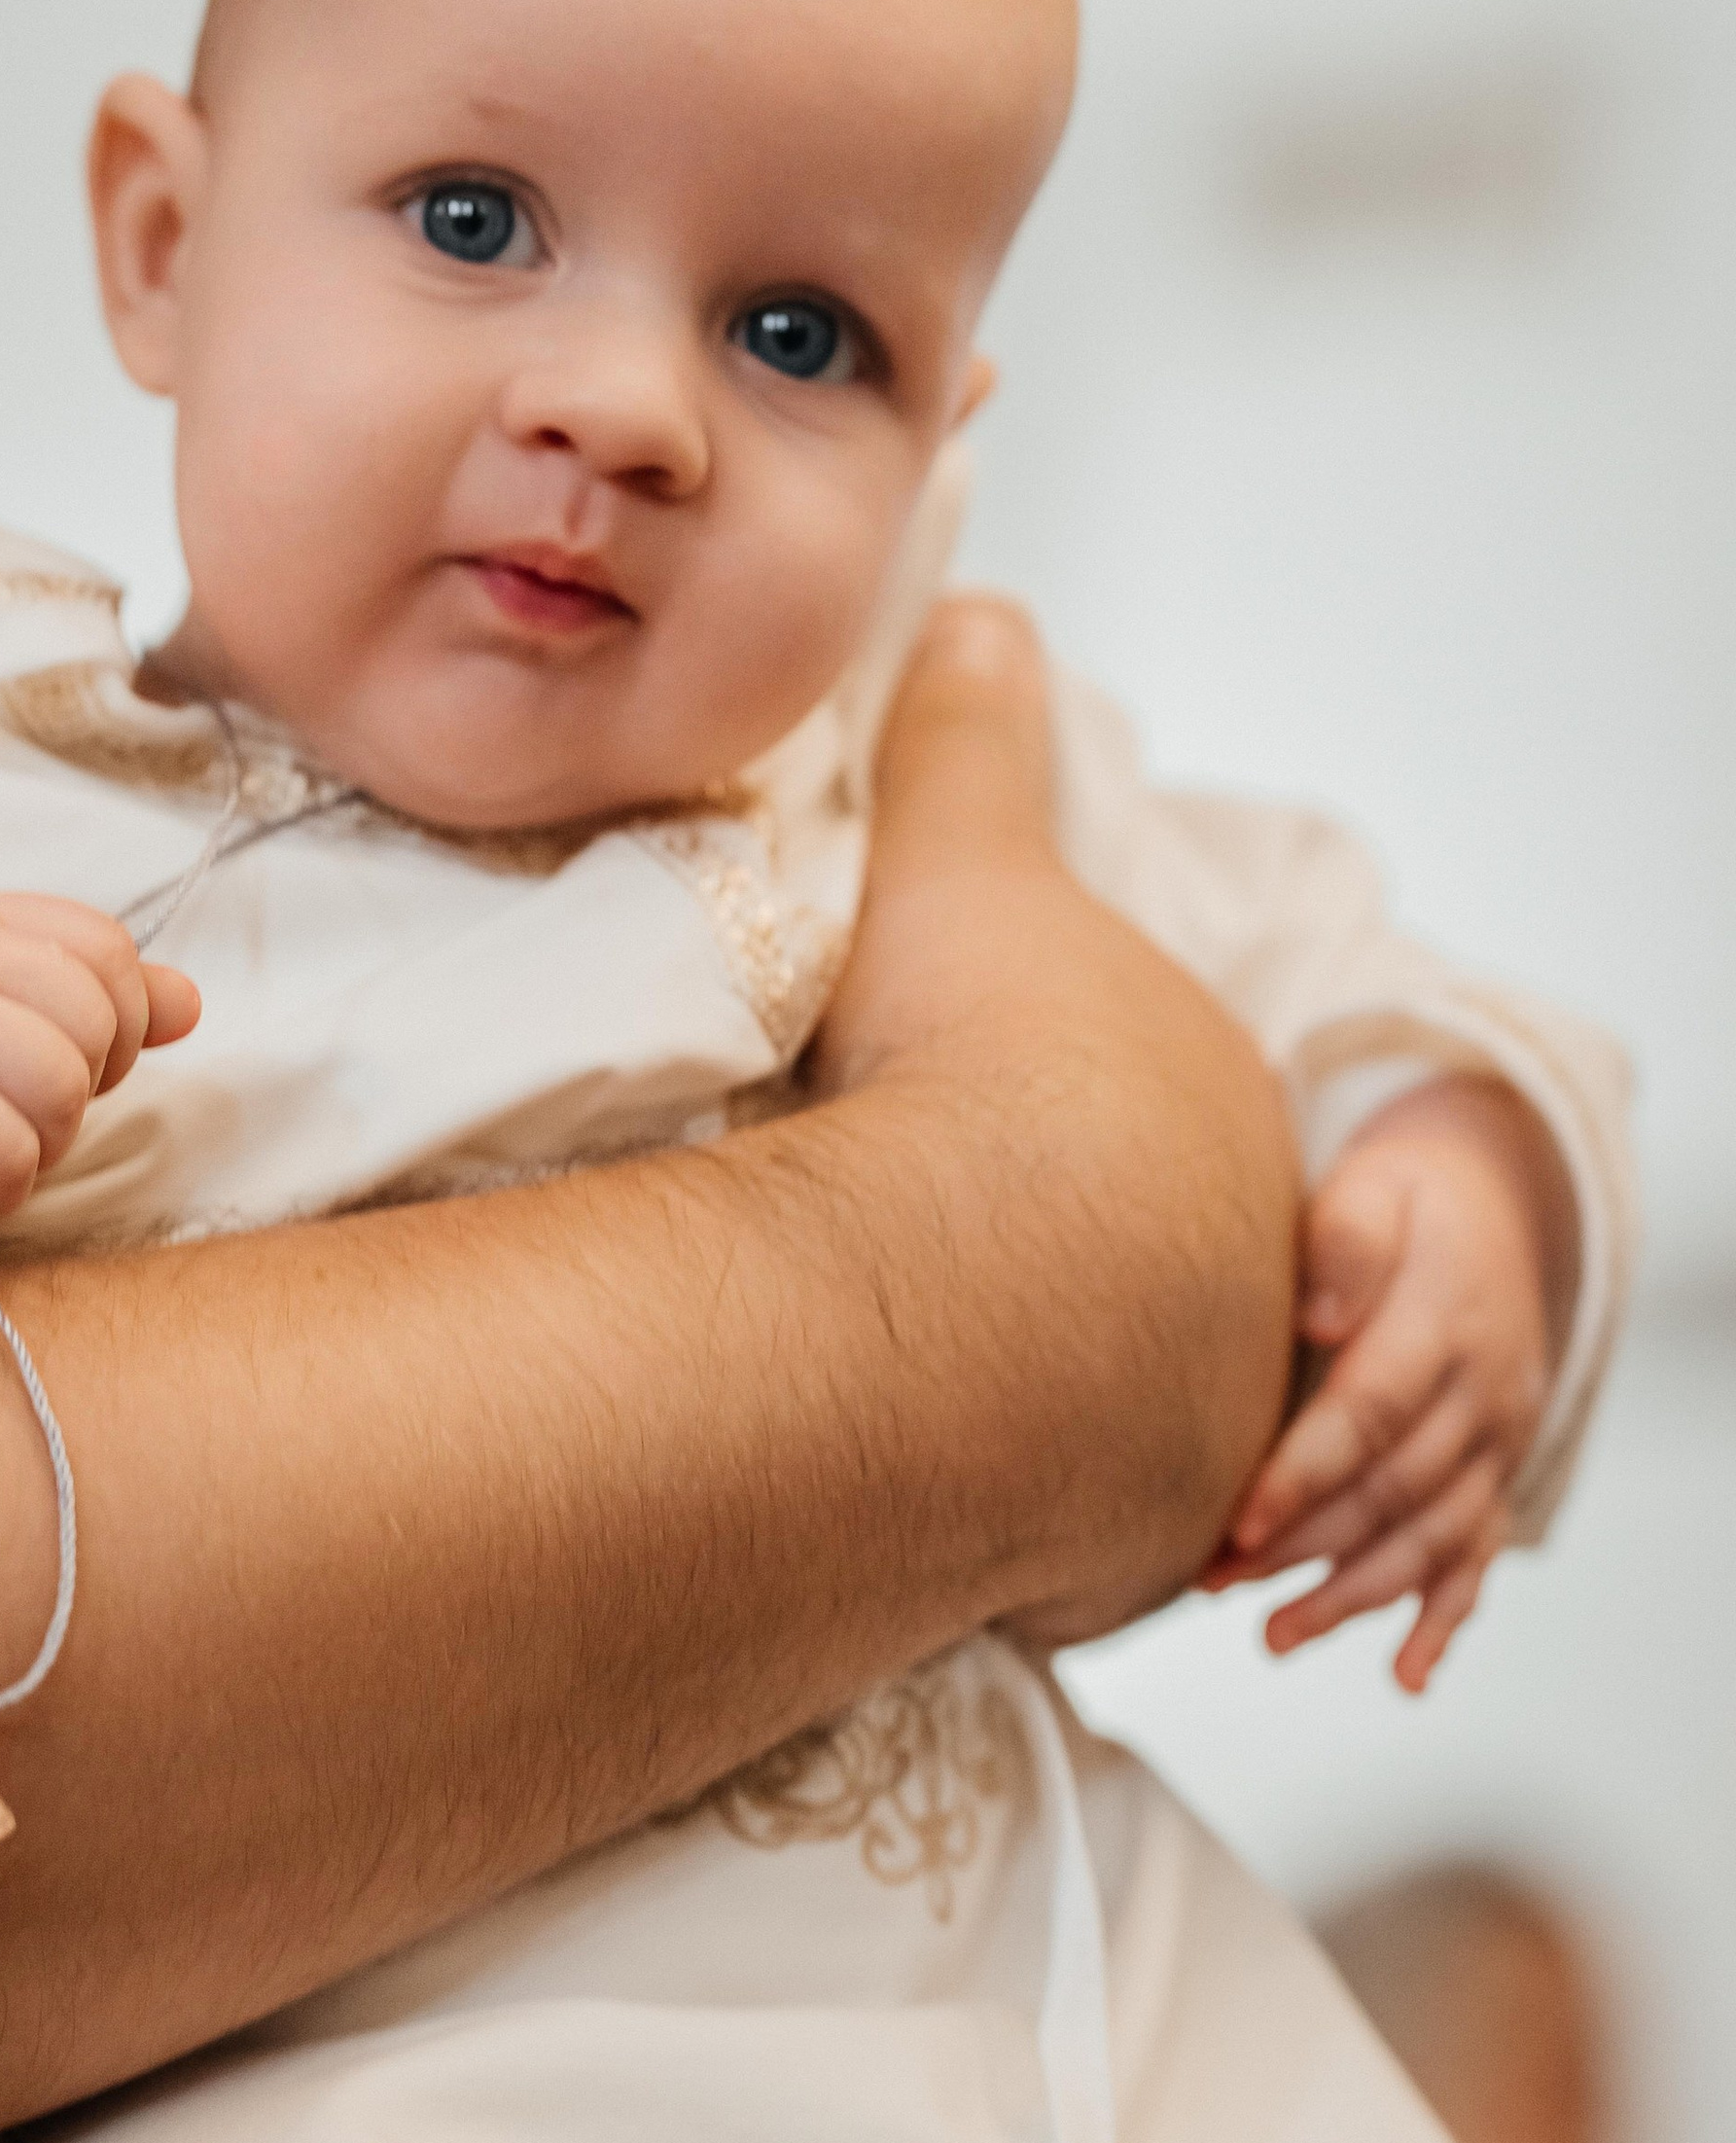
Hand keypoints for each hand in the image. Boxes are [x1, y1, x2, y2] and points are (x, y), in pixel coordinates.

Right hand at [0, 892, 199, 1223]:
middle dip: (73, 1096)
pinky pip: (8, 1151)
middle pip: (94, 1018)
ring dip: (35, 1147)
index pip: (104, 946)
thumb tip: (188, 1003)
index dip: (112, 1021)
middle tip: (3, 1119)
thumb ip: (90, 1004)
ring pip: (61, 1084)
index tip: (56, 1065)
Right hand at [819, 594, 1303, 1649]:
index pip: (1137, 1096)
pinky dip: (1003, 1475)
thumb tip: (981, 612)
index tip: (950, 1105)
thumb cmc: (980, 1069)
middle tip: (905, 1230)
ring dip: (1022, 1364)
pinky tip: (913, 1449)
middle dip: (1036, 1237)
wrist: (991, 1293)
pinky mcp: (1143, 1530)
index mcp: (1209, 1098)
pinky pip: (1069, 1497)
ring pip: (1112, 1375)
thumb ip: (967, 743)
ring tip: (898, 1348)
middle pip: (1135, 1240)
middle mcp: (1243, 1252)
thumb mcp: (958, 863)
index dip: (1042, 1094)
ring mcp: (1206, 1402)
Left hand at [1208, 1074, 1566, 1689]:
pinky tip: (1405, 1677)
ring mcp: (1496, 1443)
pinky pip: (1479, 1558)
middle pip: (1392, 1491)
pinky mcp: (1495, 1474)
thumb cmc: (1403, 1202)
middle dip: (1303, 1547)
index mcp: (1445, 1326)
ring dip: (1353, 1596)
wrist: (1493, 1207)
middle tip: (1211, 1583)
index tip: (1237, 1525)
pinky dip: (1443, 1621)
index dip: (1305, 1476)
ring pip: (1430, 1538)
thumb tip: (1319, 1318)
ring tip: (1273, 1635)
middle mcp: (1484, 1396)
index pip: (1371, 1415)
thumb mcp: (1373, 1187)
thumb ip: (1345, 1242)